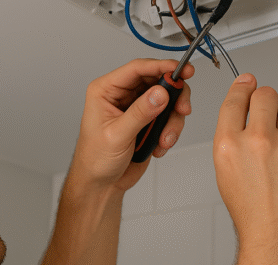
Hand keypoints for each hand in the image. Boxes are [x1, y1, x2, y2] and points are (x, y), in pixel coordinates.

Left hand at [70, 59, 193, 191]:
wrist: (101, 184)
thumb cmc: (95, 159)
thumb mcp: (117, 135)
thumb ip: (140, 113)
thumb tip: (160, 93)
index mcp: (106, 90)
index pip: (137, 69)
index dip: (161, 66)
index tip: (180, 70)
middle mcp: (122, 95)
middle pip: (157, 81)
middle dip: (174, 96)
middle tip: (182, 108)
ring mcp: (136, 108)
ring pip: (167, 101)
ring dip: (172, 121)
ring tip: (165, 139)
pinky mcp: (147, 122)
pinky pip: (168, 118)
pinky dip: (169, 131)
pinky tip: (158, 145)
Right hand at [213, 73, 277, 254]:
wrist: (276, 237)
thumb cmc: (250, 210)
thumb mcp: (226, 171)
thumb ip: (234, 138)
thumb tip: (245, 108)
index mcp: (229, 145)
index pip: (235, 100)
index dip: (242, 87)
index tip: (247, 83)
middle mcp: (258, 141)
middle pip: (266, 95)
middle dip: (265, 100)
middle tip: (265, 110)